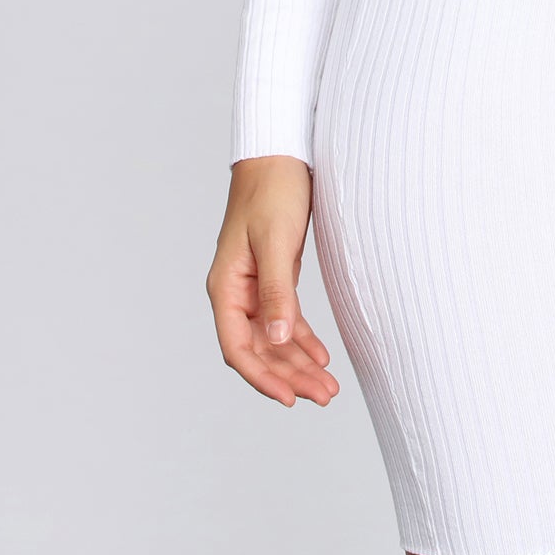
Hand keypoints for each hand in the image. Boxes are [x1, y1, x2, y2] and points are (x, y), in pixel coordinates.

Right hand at [207, 155, 339, 407]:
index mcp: (225, 287)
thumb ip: (277, 292)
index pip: (238, 348)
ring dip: (299, 364)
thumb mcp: (276, 242)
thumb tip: (279, 340)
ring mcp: (254, 288)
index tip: (290, 399)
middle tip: (325, 396)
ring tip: (328, 387)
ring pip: (275, 339)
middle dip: (289, 376)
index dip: (262, 377)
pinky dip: (303, 341)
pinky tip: (322, 358)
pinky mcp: (275, 278)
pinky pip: (287, 320)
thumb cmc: (272, 191)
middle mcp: (235, 293)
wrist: (280, 155)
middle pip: (259, 350)